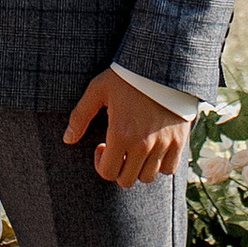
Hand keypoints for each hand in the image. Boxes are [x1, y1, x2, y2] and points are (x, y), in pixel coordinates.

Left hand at [63, 70, 192, 188]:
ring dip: (138, 168)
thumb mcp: (98, 90)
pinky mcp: (180, 141)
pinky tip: (153, 148)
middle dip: (118, 168)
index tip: (103, 146)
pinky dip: (160, 165)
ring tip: (135, 148)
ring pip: (148, 178)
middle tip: (119, 149)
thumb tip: (67, 139)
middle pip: (126, 180)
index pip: (108, 173)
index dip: (101, 163)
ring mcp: (163, 145)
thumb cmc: (127, 76)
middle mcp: (143, 145)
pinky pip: (169, 169)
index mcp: (121, 134)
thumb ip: (80, 116)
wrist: (163, 65)